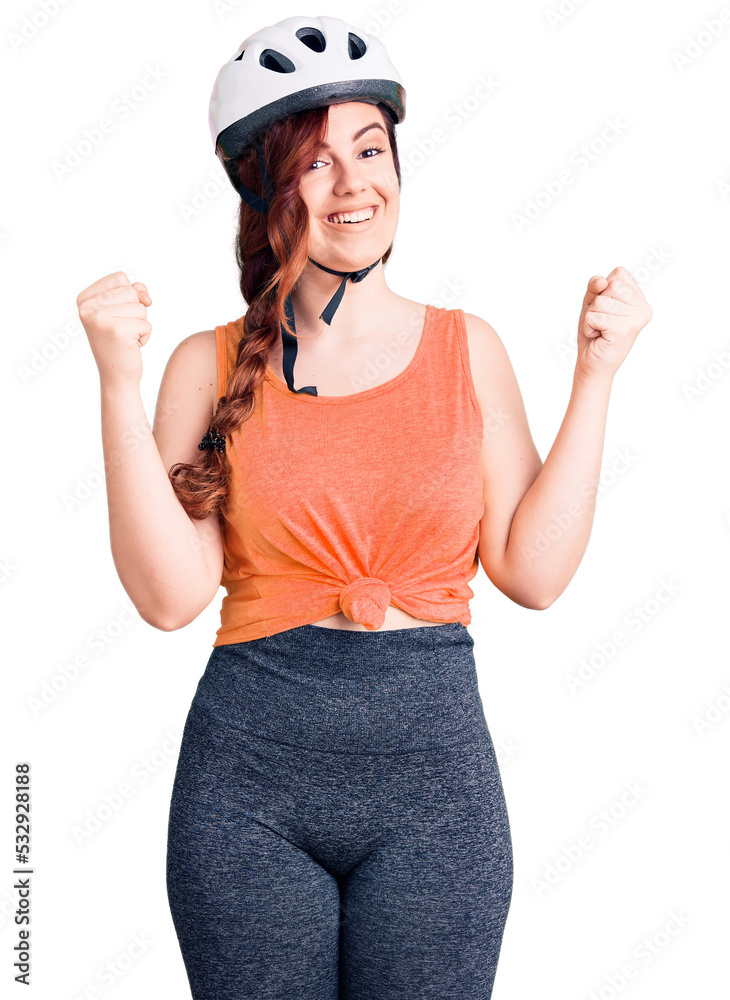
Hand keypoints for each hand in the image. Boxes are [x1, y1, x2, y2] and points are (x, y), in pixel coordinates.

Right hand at [76, 270, 152, 388]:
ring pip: (140, 307)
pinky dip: (145, 336)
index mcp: (84, 298)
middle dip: (135, 311)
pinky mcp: (117, 331)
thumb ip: (134, 291)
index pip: (120, 277)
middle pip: (131, 291)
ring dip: (140, 323)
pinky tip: (130, 346)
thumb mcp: (122, 309)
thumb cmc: (120, 341)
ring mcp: (100, 319)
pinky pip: (146, 324)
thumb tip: (145, 296)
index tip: (116, 316)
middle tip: (122, 329)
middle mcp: (87, 307)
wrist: (116, 376)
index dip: (128, 296)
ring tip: (125, 337)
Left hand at [575, 266, 652, 382]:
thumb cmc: (594, 333)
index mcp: (640, 299)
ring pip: (600, 301)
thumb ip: (596, 286)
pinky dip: (589, 327)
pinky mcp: (625, 329)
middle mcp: (643, 308)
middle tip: (602, 322)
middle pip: (610, 284)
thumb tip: (602, 281)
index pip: (618, 274)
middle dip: (597, 303)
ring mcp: (637, 318)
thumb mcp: (592, 303)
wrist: (592, 363)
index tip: (606, 310)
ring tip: (601, 330)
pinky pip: (594, 316)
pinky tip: (599, 337)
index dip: (603, 290)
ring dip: (592, 317)